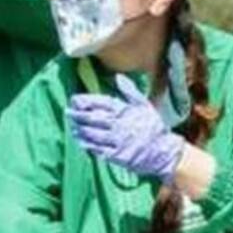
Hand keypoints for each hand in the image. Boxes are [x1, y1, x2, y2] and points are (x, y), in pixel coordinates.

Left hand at [69, 74, 185, 182]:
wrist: (165, 152)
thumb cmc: (154, 128)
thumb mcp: (146, 106)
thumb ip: (130, 92)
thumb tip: (118, 77)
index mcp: (127, 111)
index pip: (103, 103)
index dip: (87, 101)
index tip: (75, 99)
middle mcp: (121, 125)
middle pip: (95, 118)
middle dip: (79, 115)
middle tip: (67, 112)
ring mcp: (118, 141)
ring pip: (94, 134)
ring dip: (81, 130)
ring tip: (72, 127)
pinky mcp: (118, 155)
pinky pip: (99, 149)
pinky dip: (88, 145)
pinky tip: (80, 141)